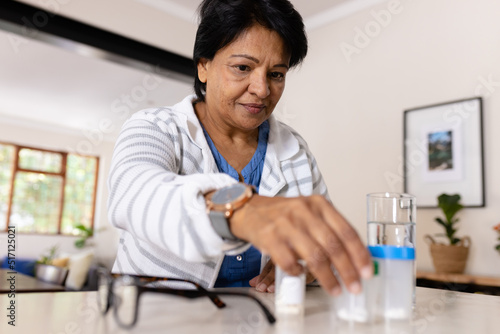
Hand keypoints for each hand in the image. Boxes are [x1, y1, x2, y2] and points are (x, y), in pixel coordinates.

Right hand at [231, 195, 371, 295]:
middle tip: (354, 285)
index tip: (366, 270)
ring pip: (315, 257)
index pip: (346, 230)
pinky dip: (298, 273)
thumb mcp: (308, 211)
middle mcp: (304, 211)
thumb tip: (353, 256)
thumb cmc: (282, 213)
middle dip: (348, 270)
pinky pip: (290, 262)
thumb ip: (328, 228)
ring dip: (328, 278)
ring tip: (335, 288)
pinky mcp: (270, 237)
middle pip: (333, 246)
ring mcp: (286, 224)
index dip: (359, 253)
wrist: (249, 209)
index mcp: (319, 204)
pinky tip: (301, 274)